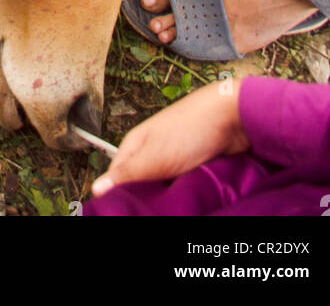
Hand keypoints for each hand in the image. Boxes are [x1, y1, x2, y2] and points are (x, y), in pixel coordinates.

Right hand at [91, 80, 248, 197]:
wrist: (234, 116)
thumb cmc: (189, 130)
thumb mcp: (153, 156)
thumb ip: (126, 173)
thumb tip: (95, 188)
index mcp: (135, 146)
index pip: (116, 178)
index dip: (117, 196)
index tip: (124, 213)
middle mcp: (152, 152)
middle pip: (140, 185)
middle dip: (145, 199)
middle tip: (152, 212)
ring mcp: (174, 159)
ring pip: (162, 188)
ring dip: (166, 199)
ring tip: (170, 210)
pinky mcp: (193, 166)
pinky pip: (181, 187)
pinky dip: (183, 195)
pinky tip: (185, 203)